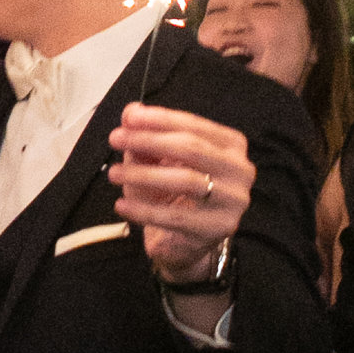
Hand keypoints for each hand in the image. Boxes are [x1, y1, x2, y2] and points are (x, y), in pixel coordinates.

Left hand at [107, 103, 251, 282]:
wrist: (185, 241)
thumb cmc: (172, 191)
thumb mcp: (157, 159)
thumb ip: (147, 133)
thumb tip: (130, 112)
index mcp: (231, 144)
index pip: (194, 125)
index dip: (159, 119)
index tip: (128, 118)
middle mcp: (240, 170)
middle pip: (192, 148)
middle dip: (149, 141)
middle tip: (115, 140)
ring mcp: (233, 201)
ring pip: (185, 181)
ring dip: (143, 174)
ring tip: (113, 173)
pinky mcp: (217, 229)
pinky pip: (176, 217)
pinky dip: (144, 210)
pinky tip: (122, 205)